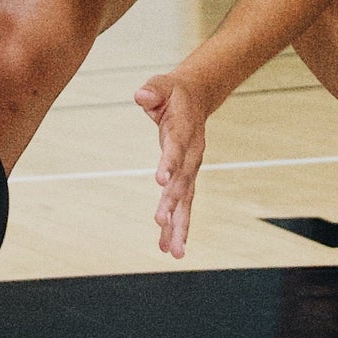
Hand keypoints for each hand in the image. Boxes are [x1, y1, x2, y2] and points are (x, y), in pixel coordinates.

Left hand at [133, 72, 210, 257]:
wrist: (196, 97)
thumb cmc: (173, 92)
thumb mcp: (161, 85)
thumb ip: (152, 91)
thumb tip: (141, 95)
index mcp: (185, 130)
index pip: (176, 147)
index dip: (170, 162)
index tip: (160, 181)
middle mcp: (192, 154)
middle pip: (184, 180)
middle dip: (173, 202)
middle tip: (161, 221)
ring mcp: (191, 168)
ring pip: (186, 200)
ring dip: (180, 225)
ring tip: (174, 252)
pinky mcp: (186, 179)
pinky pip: (182, 206)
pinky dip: (176, 227)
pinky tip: (169, 248)